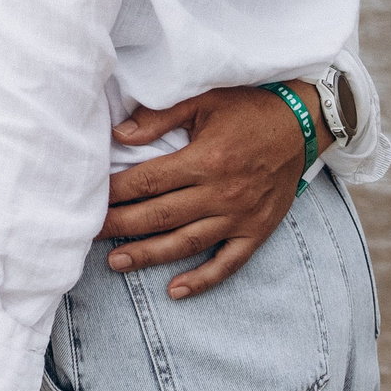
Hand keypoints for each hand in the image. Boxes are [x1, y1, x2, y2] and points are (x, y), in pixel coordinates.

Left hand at [97, 82, 323, 298]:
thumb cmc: (248, 109)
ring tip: (116, 263)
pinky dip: (202, 280)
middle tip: (88, 234)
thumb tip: (120, 135)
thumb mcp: (205, 99)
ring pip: (187, 243)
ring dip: (149, 256)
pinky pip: (227, 263)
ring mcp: (240, 217)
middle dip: (121, 226)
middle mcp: (221, 193)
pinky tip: (174, 290)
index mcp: (206, 159)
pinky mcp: (256, 231)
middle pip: (160, 215)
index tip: (90, 199)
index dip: (116, 192)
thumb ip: (161, 117)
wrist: (302, 124)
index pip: (149, 182)